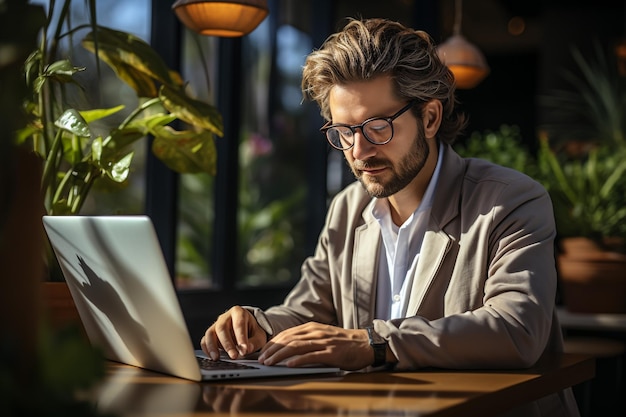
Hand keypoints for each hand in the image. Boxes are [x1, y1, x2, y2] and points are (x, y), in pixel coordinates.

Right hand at [200, 306, 266, 359]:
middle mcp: (225, 317)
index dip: (241, 338)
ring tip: (217, 358)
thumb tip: (247, 349)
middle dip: (227, 344)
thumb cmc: (253, 331)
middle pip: (222, 328)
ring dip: (212, 346)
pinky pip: (205, 340)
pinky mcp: (211, 334)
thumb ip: (254, 342)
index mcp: (239, 312)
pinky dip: (207, 349)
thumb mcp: (259, 335)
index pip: (238, 324)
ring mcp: (216, 324)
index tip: (244, 350)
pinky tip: (212, 357)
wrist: (247, 328)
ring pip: (210, 333)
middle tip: (233, 356)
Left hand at [257, 322, 371, 370]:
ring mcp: (324, 342)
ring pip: (296, 346)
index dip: (273, 343)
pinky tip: (289, 365)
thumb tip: (288, 349)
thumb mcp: (323, 336)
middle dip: (272, 350)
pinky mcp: (332, 353)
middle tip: (261, 359)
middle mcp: (316, 332)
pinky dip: (298, 360)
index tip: (263, 351)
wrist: (366, 343)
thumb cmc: (344, 342)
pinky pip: (312, 356)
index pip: (287, 334)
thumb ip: (308, 339)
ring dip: (280, 355)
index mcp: (312, 327)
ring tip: (270, 362)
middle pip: (289, 339)